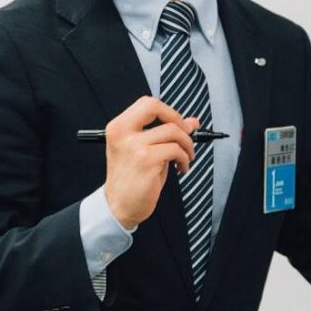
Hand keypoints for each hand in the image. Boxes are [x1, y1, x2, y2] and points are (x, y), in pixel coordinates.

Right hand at [103, 96, 198, 229]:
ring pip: (173, 131)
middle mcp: (123, 133)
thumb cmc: (132, 179)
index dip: (168, 111)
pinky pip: (176, 150)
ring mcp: (134, 146)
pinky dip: (185, 159)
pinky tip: (181, 168)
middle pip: (156, 108)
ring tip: (185, 158)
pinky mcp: (146, 160)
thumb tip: (192, 122)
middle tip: (187, 135)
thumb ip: (166, 134)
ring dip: (187, 145)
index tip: (179, 124)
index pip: (147, 104)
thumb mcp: (146, 150)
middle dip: (178, 120)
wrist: (118, 207)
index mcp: (119, 127)